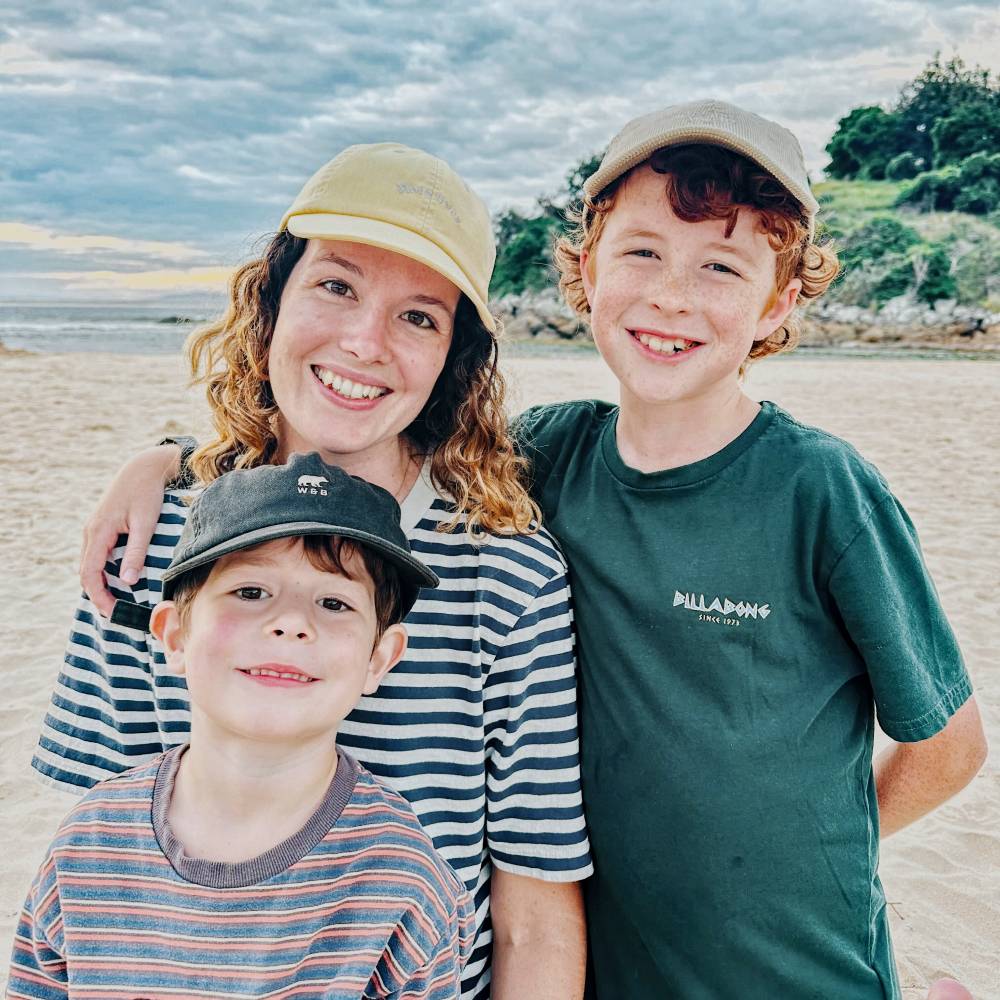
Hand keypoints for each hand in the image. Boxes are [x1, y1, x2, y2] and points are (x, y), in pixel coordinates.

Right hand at [80, 444, 182, 616]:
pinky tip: (117, 580)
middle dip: (98, 595)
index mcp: (99, 532)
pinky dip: (102, 571)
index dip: (98, 596)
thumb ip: (136, 552)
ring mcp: (94, 529)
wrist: (143, 468)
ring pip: (90, 564)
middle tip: (116, 613)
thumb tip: (128, 581)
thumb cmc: (147, 493)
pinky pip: (96, 555)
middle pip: (86, 572)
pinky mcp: (102, 527)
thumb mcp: (146, 524)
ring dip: (99, 584)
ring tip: (117, 602)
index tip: (112, 612)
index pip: (90, 574)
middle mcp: (91, 532)